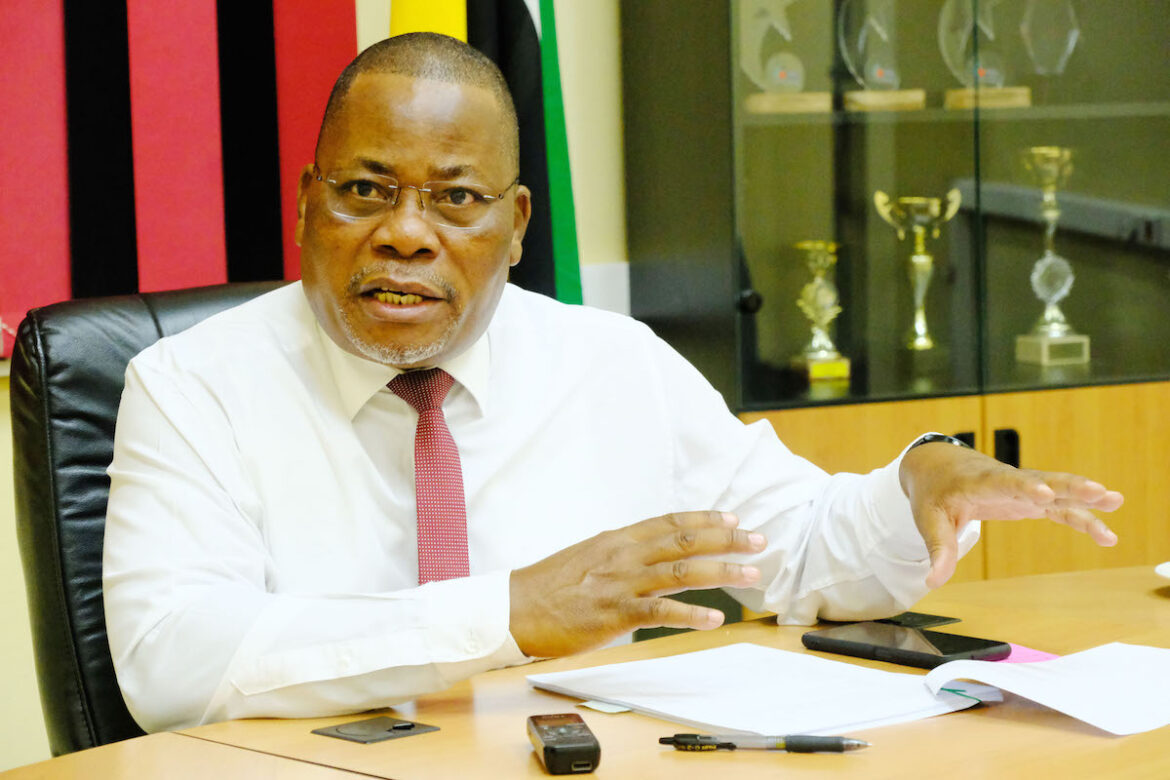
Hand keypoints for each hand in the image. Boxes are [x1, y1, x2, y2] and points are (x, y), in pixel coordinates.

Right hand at [508, 511, 765, 657]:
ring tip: (751, 574)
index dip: (705, 518)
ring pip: (681, 571)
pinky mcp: (614, 614)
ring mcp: (620, 583)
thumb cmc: (548, 586)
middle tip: (758, 540)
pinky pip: (660, 611)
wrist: (514, 609)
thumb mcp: (588, 557)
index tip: (734, 517)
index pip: (669, 522)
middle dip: (726, 538)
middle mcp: (623, 554)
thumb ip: (622, 554)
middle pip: (684, 540)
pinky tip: (715, 619)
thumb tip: (651, 557)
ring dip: (721, 570)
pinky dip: (691, 613)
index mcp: (617, 539)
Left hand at [900, 443, 1123, 588]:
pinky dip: (1082, 517)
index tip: (1045, 494)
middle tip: (1099, 491)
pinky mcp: (1031, 498)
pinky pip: (1060, 507)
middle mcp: (1007, 481)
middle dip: (1069, 487)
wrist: (939, 466)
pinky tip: (1107, 535)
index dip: (1024, 488)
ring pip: (1058, 491)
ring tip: (1116, 502)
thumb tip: (933, 581)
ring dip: (1085, 498)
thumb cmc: (934, 492)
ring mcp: (1023, 487)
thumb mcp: (928, 519)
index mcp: (979, 482)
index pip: (1003, 483)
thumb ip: (938, 548)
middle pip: (1042, 481)